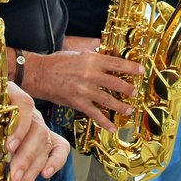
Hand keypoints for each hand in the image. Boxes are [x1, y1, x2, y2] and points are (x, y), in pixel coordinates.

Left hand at [0, 84, 71, 180]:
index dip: (20, 125)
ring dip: (33, 167)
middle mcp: (27, 110)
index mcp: (8, 96)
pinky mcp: (44, 140)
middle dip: (26, 156)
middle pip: (37, 128)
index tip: (8, 146)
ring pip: (45, 142)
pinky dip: (56, 161)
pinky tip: (45, 175)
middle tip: (14, 175)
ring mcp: (37, 125)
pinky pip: (59, 147)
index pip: (23, 102)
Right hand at [26, 50, 140, 130]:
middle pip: (117, 83)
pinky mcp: (78, 103)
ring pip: (109, 100)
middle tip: (135, 92)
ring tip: (129, 110)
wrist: (39, 74)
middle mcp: (90, 75)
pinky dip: (105, 122)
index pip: (117, 64)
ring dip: (121, 106)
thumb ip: (93, 56)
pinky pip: (95, 114)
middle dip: (129, 89)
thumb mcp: (78, 53)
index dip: (132, 68)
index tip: (141, 71)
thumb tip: (107, 56)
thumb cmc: (57, 62)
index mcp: (91, 60)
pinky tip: (112, 127)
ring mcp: (84, 90)